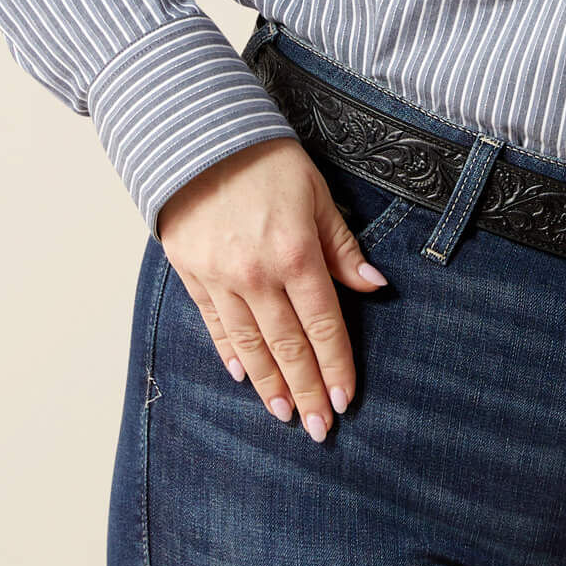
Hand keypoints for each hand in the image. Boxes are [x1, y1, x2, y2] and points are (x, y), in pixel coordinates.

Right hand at [155, 137, 390, 441]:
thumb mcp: (317, 194)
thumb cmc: (266, 161)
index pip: (323, 324)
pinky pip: (215, 324)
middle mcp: (257, 275)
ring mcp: (220, 279)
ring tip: (285, 416)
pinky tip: (243, 377)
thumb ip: (342, 245)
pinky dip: (230, 354)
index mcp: (295, 254)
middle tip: (321, 429)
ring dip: (270, 384)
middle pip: (288, 345)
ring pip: (250, 345)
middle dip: (307, 390)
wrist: (197, 137)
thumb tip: (373, 285)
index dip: (336, 364)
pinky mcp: (191, 274)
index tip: (345, 398)